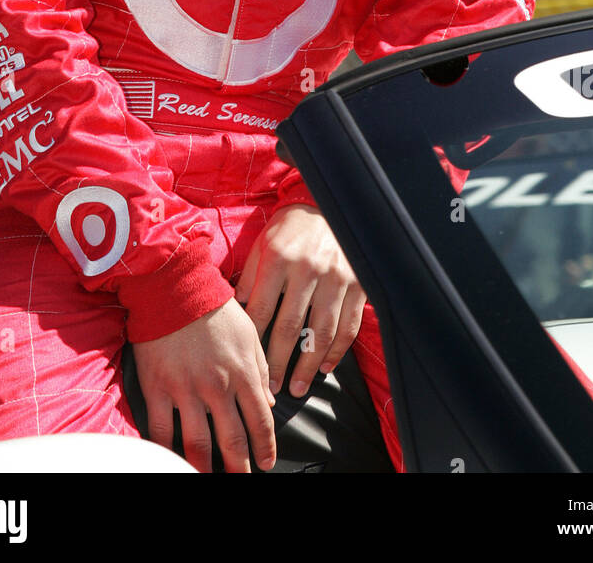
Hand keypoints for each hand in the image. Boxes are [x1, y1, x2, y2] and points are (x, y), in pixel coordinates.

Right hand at [131, 299, 276, 473]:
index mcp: (242, 371)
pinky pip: (161, 430)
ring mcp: (185, 389)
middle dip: (239, 466)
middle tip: (242, 478)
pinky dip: (166, 450)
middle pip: (232, 439)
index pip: (260, 420)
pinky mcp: (157, 388)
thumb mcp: (249, 331)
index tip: (266, 463)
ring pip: (197, 443)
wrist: (173, 287)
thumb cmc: (214, 307)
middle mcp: (216, 386)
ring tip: (207, 477)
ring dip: (204, 467)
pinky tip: (172, 460)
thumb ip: (260, 367)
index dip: (265, 446)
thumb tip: (269, 400)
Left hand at [235, 205, 365, 397]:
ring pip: (321, 332)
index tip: (249, 364)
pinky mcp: (357, 284)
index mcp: (279, 258)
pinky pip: (348, 326)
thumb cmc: (290, 228)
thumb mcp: (263, 243)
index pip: (262, 309)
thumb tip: (235, 310)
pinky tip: (326, 367)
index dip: (254, 341)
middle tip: (272, 388)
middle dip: (279, 363)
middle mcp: (308, 269)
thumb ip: (249, 277)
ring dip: (309, 365)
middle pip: (290, 327)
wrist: (329, 205)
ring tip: (297, 387)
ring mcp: (336, 278)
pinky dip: (337, 351)